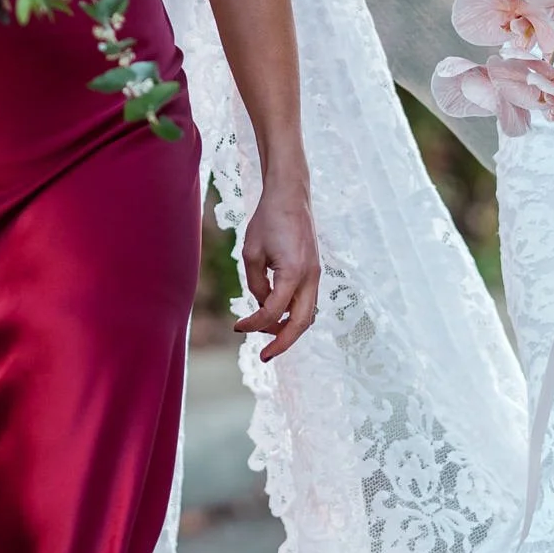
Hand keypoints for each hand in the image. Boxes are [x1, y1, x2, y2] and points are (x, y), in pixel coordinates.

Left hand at [233, 175, 320, 360]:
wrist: (290, 196)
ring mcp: (316, 275)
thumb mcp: (251, 253)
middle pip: (301, 323)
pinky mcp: (314, 271)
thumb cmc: (268, 220)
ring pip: (308, 315)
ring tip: (266, 335)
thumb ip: (256, 284)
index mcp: (294, 273)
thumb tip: (262, 306)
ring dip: (289, 328)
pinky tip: (276, 315)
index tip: (237, 327)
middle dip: (282, 343)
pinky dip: (293, 314)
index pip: (274, 311)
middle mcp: (311, 277)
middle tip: (264, 356)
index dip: (254, 324)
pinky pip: (307, 301)